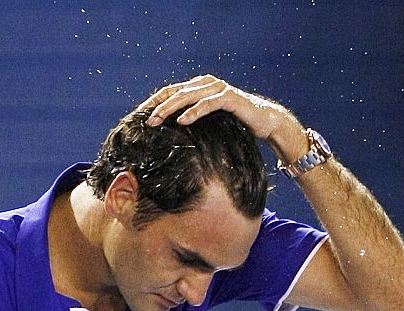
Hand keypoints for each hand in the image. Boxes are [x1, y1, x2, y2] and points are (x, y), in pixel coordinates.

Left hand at [140, 75, 304, 158]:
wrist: (263, 121)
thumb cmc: (234, 124)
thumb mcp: (208, 122)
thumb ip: (192, 120)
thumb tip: (168, 136)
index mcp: (198, 86)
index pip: (170, 91)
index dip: (154, 102)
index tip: (140, 117)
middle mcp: (206, 83)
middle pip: (175, 92)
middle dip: (159, 106)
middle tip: (146, 120)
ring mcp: (218, 88)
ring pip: (188, 95)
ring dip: (171, 108)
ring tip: (158, 119)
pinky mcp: (229, 97)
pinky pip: (208, 103)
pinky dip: (194, 111)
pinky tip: (183, 121)